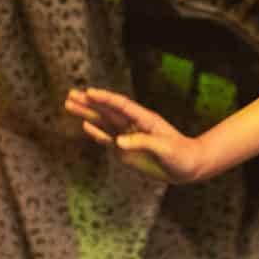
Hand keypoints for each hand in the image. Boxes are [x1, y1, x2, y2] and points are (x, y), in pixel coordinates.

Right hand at [66, 86, 213, 182]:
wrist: (189, 166)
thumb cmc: (181, 155)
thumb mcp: (165, 149)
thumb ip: (142, 143)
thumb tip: (118, 142)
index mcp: (145, 119)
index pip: (121, 106)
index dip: (105, 99)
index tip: (89, 92)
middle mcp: (134, 125)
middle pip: (108, 111)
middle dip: (89, 103)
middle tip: (70, 94)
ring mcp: (129, 136)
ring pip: (104, 122)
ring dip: (88, 114)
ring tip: (69, 104)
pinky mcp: (126, 150)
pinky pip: (108, 140)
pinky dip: (96, 133)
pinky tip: (85, 125)